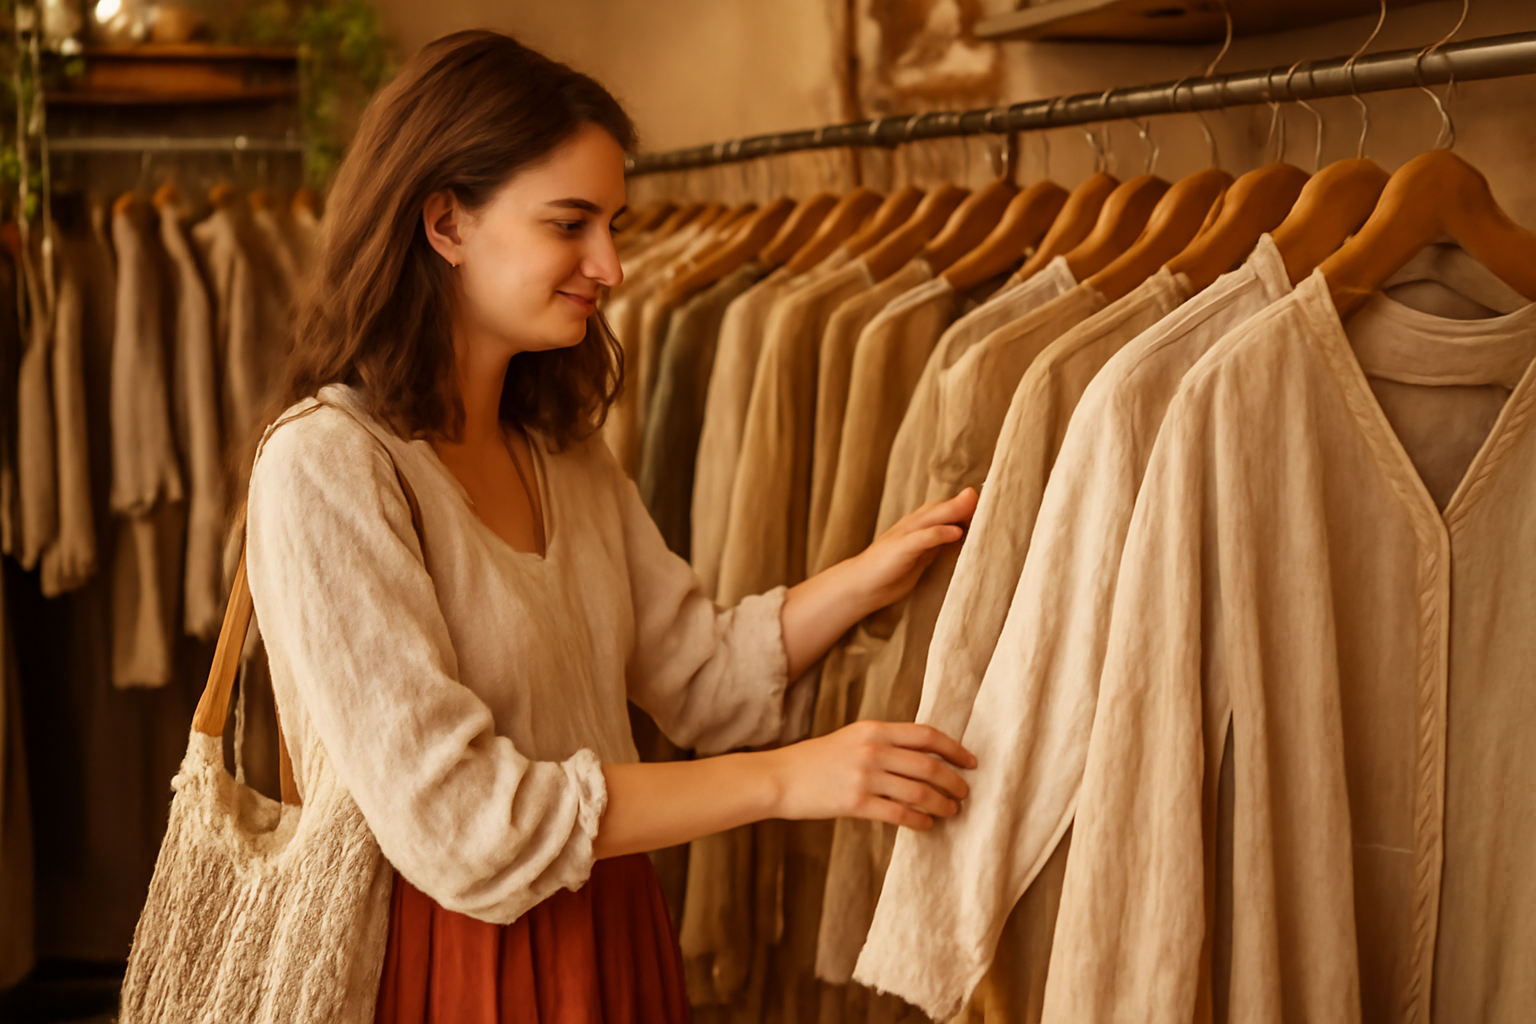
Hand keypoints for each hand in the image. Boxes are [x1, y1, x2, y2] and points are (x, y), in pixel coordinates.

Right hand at [765, 720, 976, 830]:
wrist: (781, 777)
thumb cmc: (817, 759)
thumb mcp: (852, 738)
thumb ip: (884, 742)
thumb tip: (923, 756)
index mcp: (874, 729)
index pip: (926, 735)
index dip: (954, 749)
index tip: (970, 761)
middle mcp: (873, 750)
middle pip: (928, 765)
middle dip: (953, 781)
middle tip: (964, 792)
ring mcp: (865, 777)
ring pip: (918, 791)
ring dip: (941, 803)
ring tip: (951, 811)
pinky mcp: (856, 803)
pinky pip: (899, 813)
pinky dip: (919, 820)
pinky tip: (927, 825)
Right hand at [779, 487, 977, 679]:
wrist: (859, 587)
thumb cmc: (889, 573)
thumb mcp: (919, 556)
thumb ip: (937, 544)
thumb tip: (960, 536)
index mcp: (916, 528)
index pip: (941, 511)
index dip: (961, 506)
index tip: (986, 503)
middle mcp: (910, 527)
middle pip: (939, 509)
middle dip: (962, 501)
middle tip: (986, 494)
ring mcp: (904, 536)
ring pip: (932, 517)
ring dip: (953, 509)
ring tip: (973, 502)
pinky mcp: (899, 550)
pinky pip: (922, 538)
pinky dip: (939, 533)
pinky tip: (956, 532)